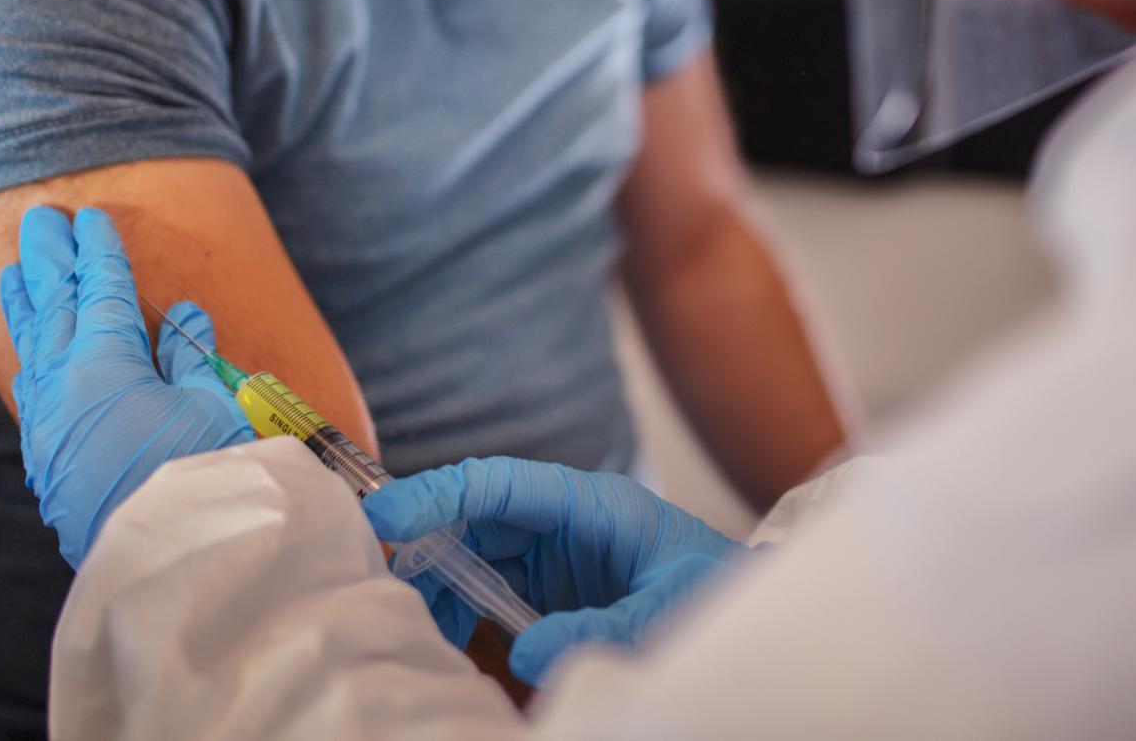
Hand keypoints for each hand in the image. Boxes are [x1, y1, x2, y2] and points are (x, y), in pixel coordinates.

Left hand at [0, 205, 252, 566]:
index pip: (98, 291)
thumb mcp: (213, 406)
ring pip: (31, 348)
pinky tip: (29, 347)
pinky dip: (29, 354)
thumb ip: (190, 358)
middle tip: (39, 219)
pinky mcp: (52, 460)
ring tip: (14, 268)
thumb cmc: (205, 475)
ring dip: (25, 303)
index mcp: (104, 362)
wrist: (174, 560)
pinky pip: (31, 388)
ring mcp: (50, 425)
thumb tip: (181, 317)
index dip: (97, 253)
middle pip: (52, 308)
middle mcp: (64, 387)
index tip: (90, 220)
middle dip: (48, 260)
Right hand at [363, 457, 747, 683]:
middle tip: (388, 590)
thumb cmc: (715, 597)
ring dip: (442, 587)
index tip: (384, 515)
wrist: (751, 622)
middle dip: (427, 547)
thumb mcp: (666, 612)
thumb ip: (601, 629)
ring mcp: (557, 554)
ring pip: (477, 556)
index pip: (501, 483)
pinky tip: (453, 642)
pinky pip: (493, 590)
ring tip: (422, 629)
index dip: (438, 493)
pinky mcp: (554, 589)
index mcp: (593, 505)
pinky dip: (465, 613)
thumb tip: (526, 652)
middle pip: (478, 518)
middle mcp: (566, 521)